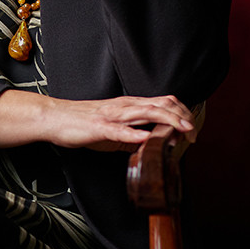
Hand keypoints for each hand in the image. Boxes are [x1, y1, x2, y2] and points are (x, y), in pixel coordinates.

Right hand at [45, 94, 196, 152]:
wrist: (54, 117)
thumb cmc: (82, 123)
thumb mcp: (114, 129)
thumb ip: (134, 135)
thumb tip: (153, 145)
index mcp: (129, 106)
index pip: (163, 103)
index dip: (182, 114)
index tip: (192, 130)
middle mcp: (124, 106)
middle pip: (161, 105)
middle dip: (182, 118)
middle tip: (194, 134)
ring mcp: (112, 115)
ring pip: (145, 113)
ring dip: (168, 122)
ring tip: (183, 131)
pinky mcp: (99, 127)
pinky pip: (119, 131)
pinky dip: (134, 135)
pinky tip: (145, 140)